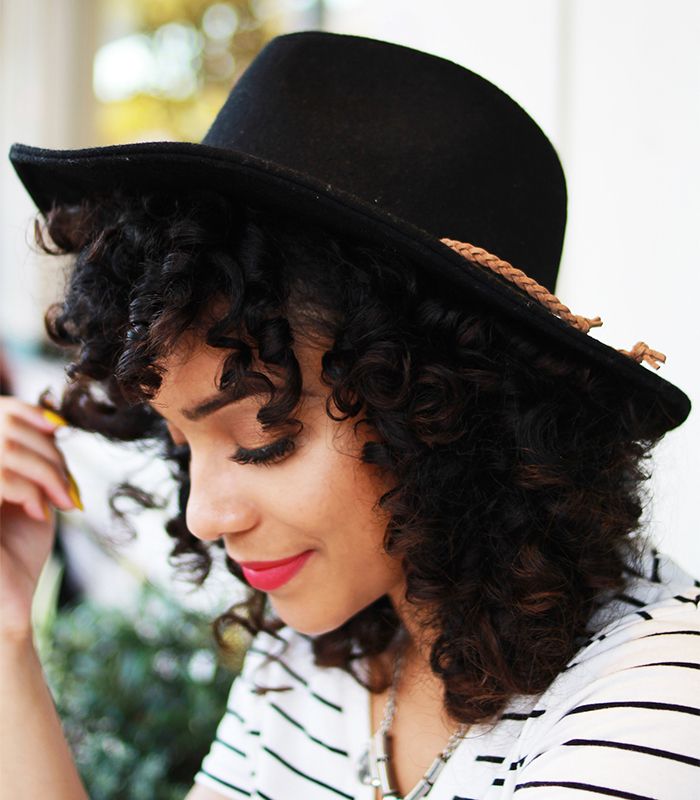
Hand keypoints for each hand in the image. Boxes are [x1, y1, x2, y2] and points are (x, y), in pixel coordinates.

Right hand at [0, 398, 81, 642]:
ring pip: (7, 450)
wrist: (5, 606)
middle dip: (49, 453)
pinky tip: (39, 514)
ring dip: (47, 473)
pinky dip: (30, 491)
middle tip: (67, 488)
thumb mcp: (34, 494)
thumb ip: (36, 459)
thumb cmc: (17, 552)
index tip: (59, 429)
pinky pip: (0, 479)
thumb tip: (54, 422)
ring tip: (61, 502)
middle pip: (7, 429)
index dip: (27, 412)